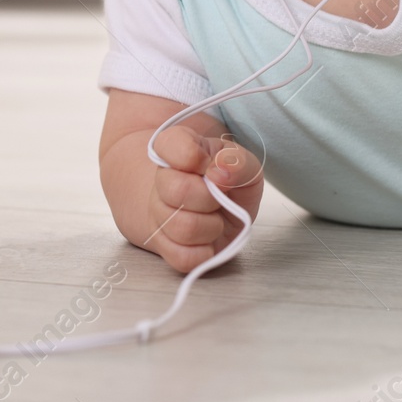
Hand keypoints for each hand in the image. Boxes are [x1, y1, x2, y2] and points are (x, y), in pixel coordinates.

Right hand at [141, 123, 262, 273]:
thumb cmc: (229, 181)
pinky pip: (183, 257)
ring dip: (211, 227)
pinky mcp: (165, 248)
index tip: (209, 163)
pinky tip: (209, 240)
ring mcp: (159, 216)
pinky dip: (205, 252)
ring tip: (215, 218)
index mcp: (175, 149)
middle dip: (211, 197)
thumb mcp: (242, 163)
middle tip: (219, 196)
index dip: (195, 156)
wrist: (219, 207)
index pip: (171, 144)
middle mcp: (161, 181)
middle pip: (177, 191)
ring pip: (182, 228)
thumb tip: (221, 172)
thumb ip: (237, 161)